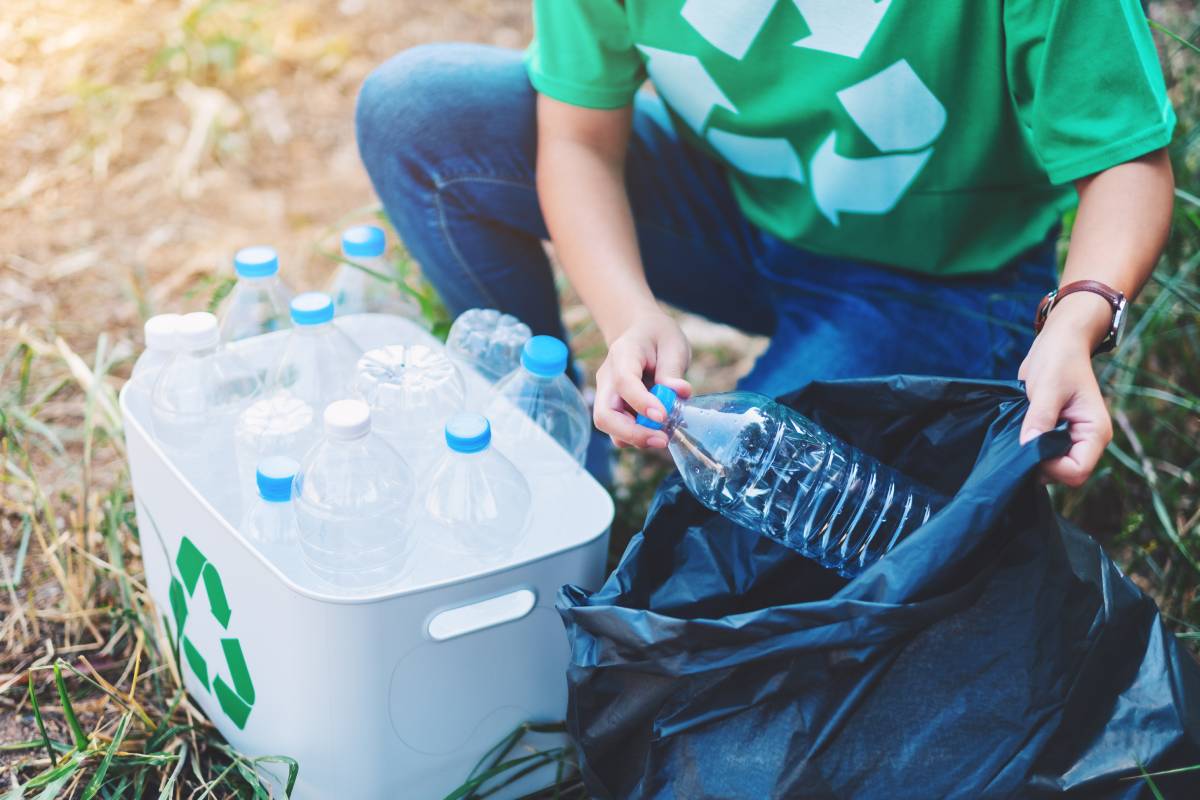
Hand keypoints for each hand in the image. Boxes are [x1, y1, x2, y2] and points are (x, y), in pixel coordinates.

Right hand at [594, 308, 691, 448]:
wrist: (640, 333)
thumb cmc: (657, 337)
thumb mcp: (672, 344)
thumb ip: (672, 370)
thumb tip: (680, 392)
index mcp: (622, 355)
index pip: (624, 382)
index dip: (641, 402)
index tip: (663, 416)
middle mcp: (608, 379)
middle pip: (604, 415)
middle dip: (632, 433)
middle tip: (662, 439)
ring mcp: (608, 396)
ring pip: (610, 428)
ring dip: (636, 437)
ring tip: (664, 435)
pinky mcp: (615, 409)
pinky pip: (620, 431)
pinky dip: (639, 436)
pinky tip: (658, 429)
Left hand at [1018, 293, 1113, 486]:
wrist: (1058, 343)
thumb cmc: (1058, 360)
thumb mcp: (1048, 388)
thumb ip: (1040, 418)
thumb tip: (1028, 447)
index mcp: (1095, 432)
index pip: (1076, 471)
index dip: (1051, 467)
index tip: (1030, 446)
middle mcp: (1087, 441)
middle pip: (1063, 475)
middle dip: (1040, 464)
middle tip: (1019, 441)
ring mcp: (1072, 439)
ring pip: (1051, 468)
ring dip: (1032, 457)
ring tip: (1019, 434)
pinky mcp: (1057, 435)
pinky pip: (1043, 455)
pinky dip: (1029, 449)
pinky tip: (1019, 434)